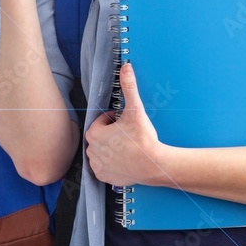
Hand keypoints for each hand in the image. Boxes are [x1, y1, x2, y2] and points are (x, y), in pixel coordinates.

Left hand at [86, 62, 162, 186]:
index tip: (125, 122)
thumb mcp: (135, 110)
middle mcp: (92, 151)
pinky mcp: (104, 177)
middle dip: (112, 133)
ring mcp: (98, 165)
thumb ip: (129, 87)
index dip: (114, 119)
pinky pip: (105, 167)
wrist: (154, 165)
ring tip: (128, 146)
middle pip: (101, 136)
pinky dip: (113, 163)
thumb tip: (126, 68)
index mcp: (95, 134)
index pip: (101, 121)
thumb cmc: (143, 139)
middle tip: (128, 134)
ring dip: (111, 147)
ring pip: (102, 151)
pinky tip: (125, 159)